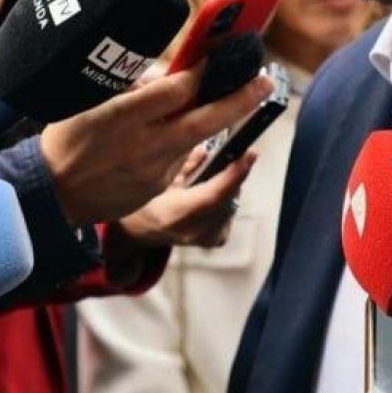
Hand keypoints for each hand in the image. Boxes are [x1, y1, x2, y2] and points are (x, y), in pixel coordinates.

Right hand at [39, 69, 270, 224]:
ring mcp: (150, 172)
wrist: (50, 196)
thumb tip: (165, 73)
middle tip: (265, 82)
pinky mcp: (154, 190)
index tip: (218, 57)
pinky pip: (178, 161)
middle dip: (239, 100)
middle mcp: (141, 146)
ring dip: (220, 119)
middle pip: (202, 121)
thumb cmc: (65, 138)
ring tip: (242, 96)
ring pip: (195, 142)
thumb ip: (128, 86)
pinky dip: (187, 143)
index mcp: (120, 117)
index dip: (201, 73)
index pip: (174, 91)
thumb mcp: (85, 101)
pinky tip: (191, 128)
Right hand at [118, 148, 256, 248]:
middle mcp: (193, 232)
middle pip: (228, 198)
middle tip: (233, 157)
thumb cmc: (146, 199)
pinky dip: (225, 199)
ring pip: (231, 204)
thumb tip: (208, 151)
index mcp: (174, 214)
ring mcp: (207, 239)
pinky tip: (210, 194)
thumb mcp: (160, 177)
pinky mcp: (216, 240)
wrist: (140, 230)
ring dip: (228, 187)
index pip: (213, 196)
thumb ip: (185, 165)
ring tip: (212, 177)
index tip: (250, 154)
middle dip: (233, 175)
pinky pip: (230, 211)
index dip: (235, 174)